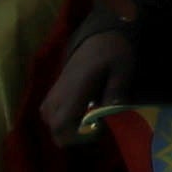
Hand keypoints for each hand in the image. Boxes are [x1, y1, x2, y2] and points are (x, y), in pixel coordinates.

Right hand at [37, 16, 137, 145]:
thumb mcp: (123, 68)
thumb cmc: (113, 51)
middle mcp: (59, 93)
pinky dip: (61, 117)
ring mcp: (54, 91)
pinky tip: (82, 112)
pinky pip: (48, 111)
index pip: (60, 124)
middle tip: (97, 127)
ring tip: (90, 120)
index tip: (98, 130)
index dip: (74, 136)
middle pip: (53, 127)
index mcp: (75, 89)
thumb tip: (112, 112)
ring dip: (66, 126)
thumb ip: (116, 90)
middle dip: (73, 135)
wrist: (100, 34)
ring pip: (48, 120)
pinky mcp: (55, 89)